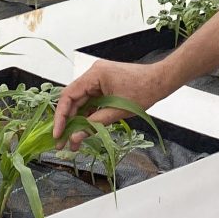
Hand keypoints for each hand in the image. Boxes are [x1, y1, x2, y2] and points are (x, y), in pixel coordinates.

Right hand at [53, 58, 176, 144]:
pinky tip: (84, 132)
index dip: (61, 116)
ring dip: (77, 121)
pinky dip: (88, 116)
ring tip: (73, 143)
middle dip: (68, 122)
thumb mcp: (117, 111)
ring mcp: (98, 80)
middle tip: (62, 143)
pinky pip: (91, 102)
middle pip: (73, 100)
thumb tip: (75, 137)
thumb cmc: (143, 91)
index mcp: (94, 75)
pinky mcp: (104, 86)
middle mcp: (93, 75)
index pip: (68, 95)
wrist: (161, 80)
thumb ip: (95, 124)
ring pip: (81, 103)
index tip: (57, 133)